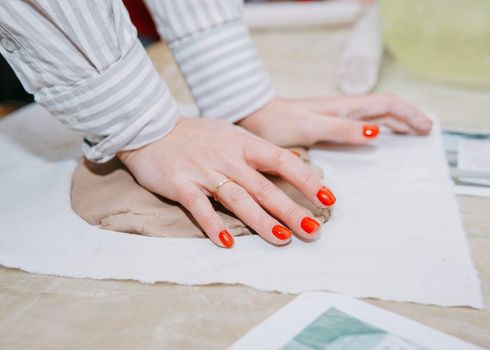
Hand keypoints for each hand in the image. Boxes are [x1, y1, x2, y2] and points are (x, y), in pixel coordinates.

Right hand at [118, 118, 335, 248]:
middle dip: (291, 210)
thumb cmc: (198, 135)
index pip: (283, 161)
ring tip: (282, 239)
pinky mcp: (180, 184)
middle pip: (264, 186)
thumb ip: (259, 152)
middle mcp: (228, 157)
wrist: (152, 127)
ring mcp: (204, 170)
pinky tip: (227, 243)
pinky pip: (199, 207)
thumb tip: (294, 164)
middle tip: (314, 230)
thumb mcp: (232, 134)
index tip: (328, 198)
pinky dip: (213, 225)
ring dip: (261, 220)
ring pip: (238, 198)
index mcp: (244, 143)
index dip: (307, 180)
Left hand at [237, 95, 431, 146]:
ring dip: (396, 122)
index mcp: (344, 108)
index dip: (409, 115)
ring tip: (412, 133)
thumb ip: (343, 129)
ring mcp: (336, 116)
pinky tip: (378, 137)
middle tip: (427, 131)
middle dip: (408, 118)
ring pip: (375, 115)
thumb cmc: (279, 123)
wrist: (255, 118)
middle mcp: (343, 110)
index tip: (427, 127)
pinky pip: (361, 124)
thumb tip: (377, 132)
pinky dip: (378, 129)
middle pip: (385, 109)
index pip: (386, 105)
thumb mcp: (312, 127)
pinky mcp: (327, 125)